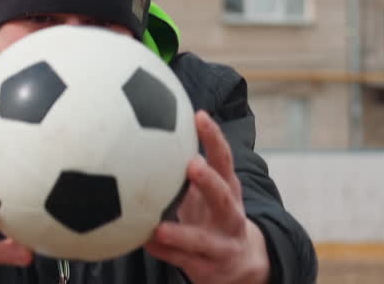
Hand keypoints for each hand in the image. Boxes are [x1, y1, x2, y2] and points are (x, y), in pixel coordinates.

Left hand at [144, 110, 270, 283]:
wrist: (241, 262)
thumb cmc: (212, 212)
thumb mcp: (208, 187)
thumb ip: (184, 161)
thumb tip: (146, 121)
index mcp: (229, 189)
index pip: (224, 159)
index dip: (214, 137)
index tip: (199, 116)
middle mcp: (230, 215)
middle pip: (224, 197)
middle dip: (209, 181)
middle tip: (192, 165)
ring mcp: (222, 244)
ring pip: (203, 241)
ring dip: (181, 234)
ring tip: (159, 227)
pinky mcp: (208, 268)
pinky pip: (182, 260)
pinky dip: (162, 251)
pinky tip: (143, 242)